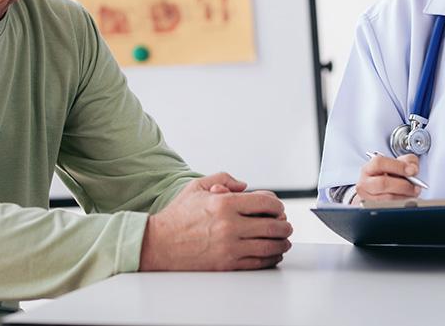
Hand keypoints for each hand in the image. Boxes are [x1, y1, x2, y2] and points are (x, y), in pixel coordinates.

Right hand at [139, 172, 292, 271]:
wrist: (158, 244)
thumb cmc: (177, 216)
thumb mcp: (197, 187)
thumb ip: (223, 180)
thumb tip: (245, 185)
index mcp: (224, 204)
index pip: (265, 203)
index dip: (277, 205)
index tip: (278, 208)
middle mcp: (229, 226)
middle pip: (272, 226)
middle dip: (284, 225)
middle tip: (286, 225)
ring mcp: (229, 247)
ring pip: (269, 246)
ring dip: (282, 243)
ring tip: (284, 240)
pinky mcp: (227, 264)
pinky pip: (258, 263)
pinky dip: (271, 258)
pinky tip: (273, 254)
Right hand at [354, 153, 422, 202]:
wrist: (377, 190)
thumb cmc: (388, 176)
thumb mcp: (397, 164)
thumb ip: (407, 160)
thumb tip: (413, 168)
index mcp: (369, 168)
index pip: (379, 163)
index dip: (397, 166)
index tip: (412, 170)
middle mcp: (365, 183)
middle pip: (383, 183)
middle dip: (403, 185)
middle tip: (416, 186)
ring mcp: (368, 197)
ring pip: (388, 198)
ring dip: (405, 196)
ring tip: (414, 192)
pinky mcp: (374, 208)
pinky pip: (390, 207)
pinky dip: (402, 203)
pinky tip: (408, 199)